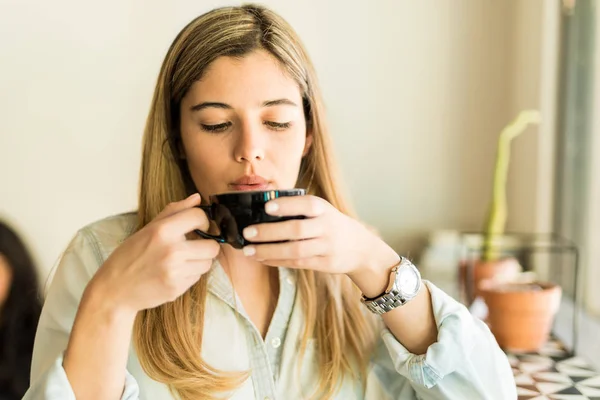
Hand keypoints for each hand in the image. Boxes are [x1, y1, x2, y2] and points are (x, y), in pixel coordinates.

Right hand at [88, 193, 218, 313]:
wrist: (114, 290)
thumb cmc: (130, 256)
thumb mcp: (148, 229)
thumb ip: (174, 211)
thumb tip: (197, 198)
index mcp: (162, 231)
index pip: (199, 216)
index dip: (203, 220)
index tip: (198, 226)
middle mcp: (172, 251)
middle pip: (212, 246)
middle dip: (206, 245)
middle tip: (193, 246)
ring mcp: (175, 272)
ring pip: (207, 263)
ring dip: (199, 261)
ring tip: (182, 260)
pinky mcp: (177, 288)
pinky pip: (197, 277)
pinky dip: (190, 275)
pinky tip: (174, 273)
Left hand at [240, 195, 394, 274]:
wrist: (361, 248)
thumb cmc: (332, 225)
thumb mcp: (323, 211)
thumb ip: (299, 209)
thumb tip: (263, 207)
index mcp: (324, 210)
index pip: (306, 205)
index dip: (287, 205)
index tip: (267, 207)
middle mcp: (327, 228)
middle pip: (296, 230)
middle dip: (269, 232)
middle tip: (248, 233)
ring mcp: (327, 247)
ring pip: (295, 250)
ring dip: (269, 251)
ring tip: (249, 251)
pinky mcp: (325, 264)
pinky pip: (298, 263)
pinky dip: (278, 261)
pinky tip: (263, 258)